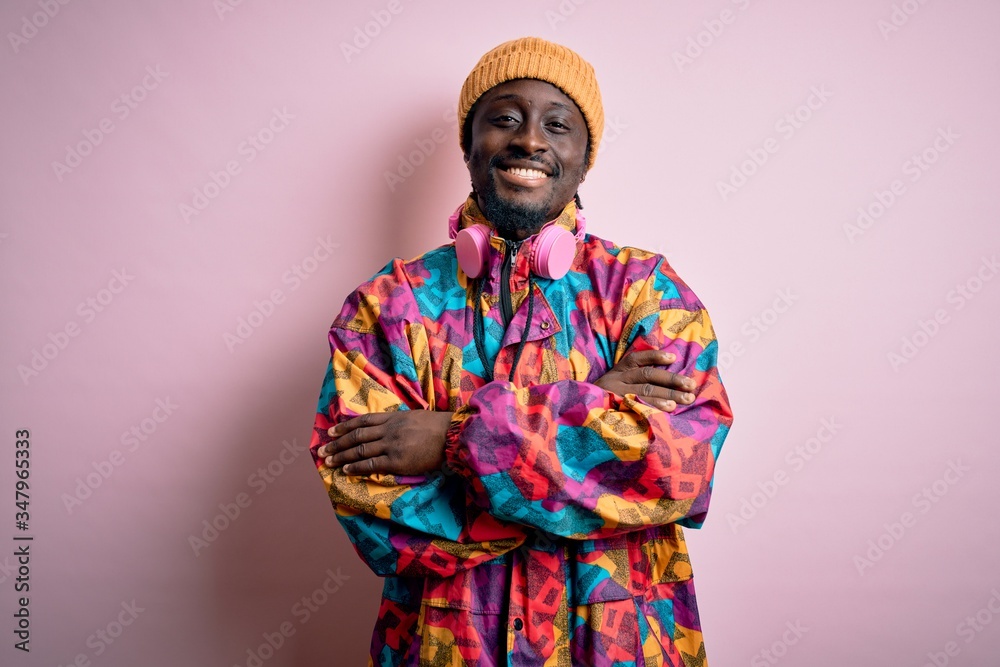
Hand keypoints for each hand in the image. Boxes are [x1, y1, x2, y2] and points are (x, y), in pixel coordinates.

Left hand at [318, 411, 453, 475]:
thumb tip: (388, 426)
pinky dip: (356, 466)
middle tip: (322, 450)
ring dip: (341, 456)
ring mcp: (391, 445)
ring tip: (328, 461)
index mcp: (392, 418)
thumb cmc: (437, 427)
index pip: (363, 421)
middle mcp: (388, 430)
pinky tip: (346, 469)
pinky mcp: (396, 461)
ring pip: (359, 450)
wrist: (451, 436)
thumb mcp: (414, 417)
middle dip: (337, 443)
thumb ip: (399, 422)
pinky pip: (371, 464)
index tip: (332, 431)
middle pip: (356, 436)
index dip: (345, 426)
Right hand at [593, 350, 695, 411]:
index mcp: (618, 370)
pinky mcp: (614, 411)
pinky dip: (652, 411)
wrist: (579, 410)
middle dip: (671, 380)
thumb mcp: (615, 380)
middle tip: (690, 386)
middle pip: (647, 376)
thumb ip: (635, 375)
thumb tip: (666, 369)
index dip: (655, 357)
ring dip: (666, 396)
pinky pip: (636, 410)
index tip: (672, 358)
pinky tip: (666, 414)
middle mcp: (617, 380)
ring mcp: (615, 396)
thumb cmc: (605, 396)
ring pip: (644, 393)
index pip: (637, 359)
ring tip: (683, 401)